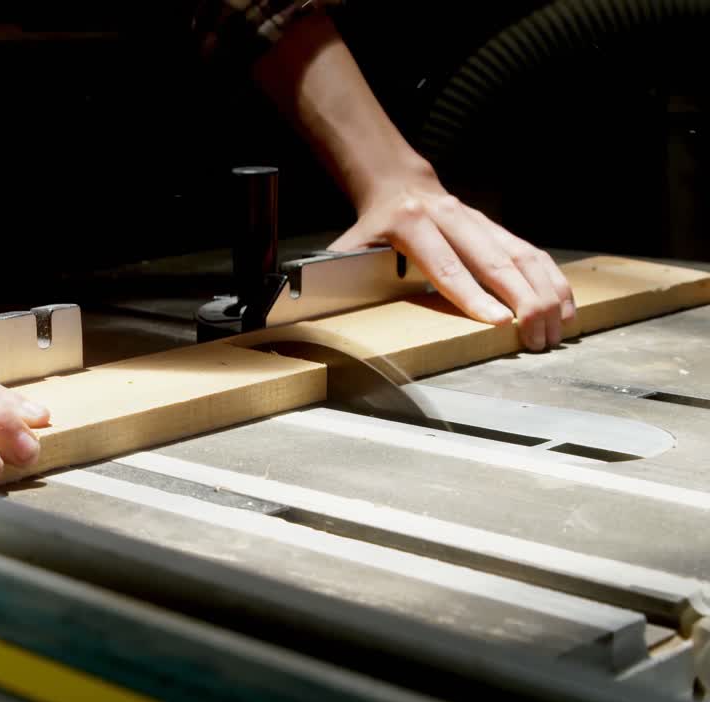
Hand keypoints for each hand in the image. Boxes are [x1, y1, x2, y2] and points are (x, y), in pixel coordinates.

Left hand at [329, 169, 575, 350]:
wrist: (398, 185)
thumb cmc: (371, 228)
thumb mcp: (348, 249)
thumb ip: (338, 277)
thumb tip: (319, 306)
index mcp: (411, 225)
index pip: (445, 266)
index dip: (472, 294)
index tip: (497, 320)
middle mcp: (453, 219)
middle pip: (495, 260)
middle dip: (522, 300)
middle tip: (536, 335)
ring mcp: (480, 222)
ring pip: (523, 255)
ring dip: (545, 293)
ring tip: (556, 329)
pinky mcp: (498, 230)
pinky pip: (533, 254)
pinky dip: (552, 281)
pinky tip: (565, 308)